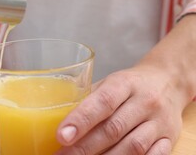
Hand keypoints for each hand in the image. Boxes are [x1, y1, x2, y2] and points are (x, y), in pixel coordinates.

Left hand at [55, 65, 189, 154]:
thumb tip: (60, 118)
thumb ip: (89, 99)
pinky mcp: (170, 137)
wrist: (168, 81)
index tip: (62, 136)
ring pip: (133, 147)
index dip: (81, 120)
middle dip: (85, 147)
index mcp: (124, 83)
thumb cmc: (130, 84)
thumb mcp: (109, 82)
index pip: (102, 102)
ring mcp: (159, 121)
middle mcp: (144, 101)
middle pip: (113, 129)